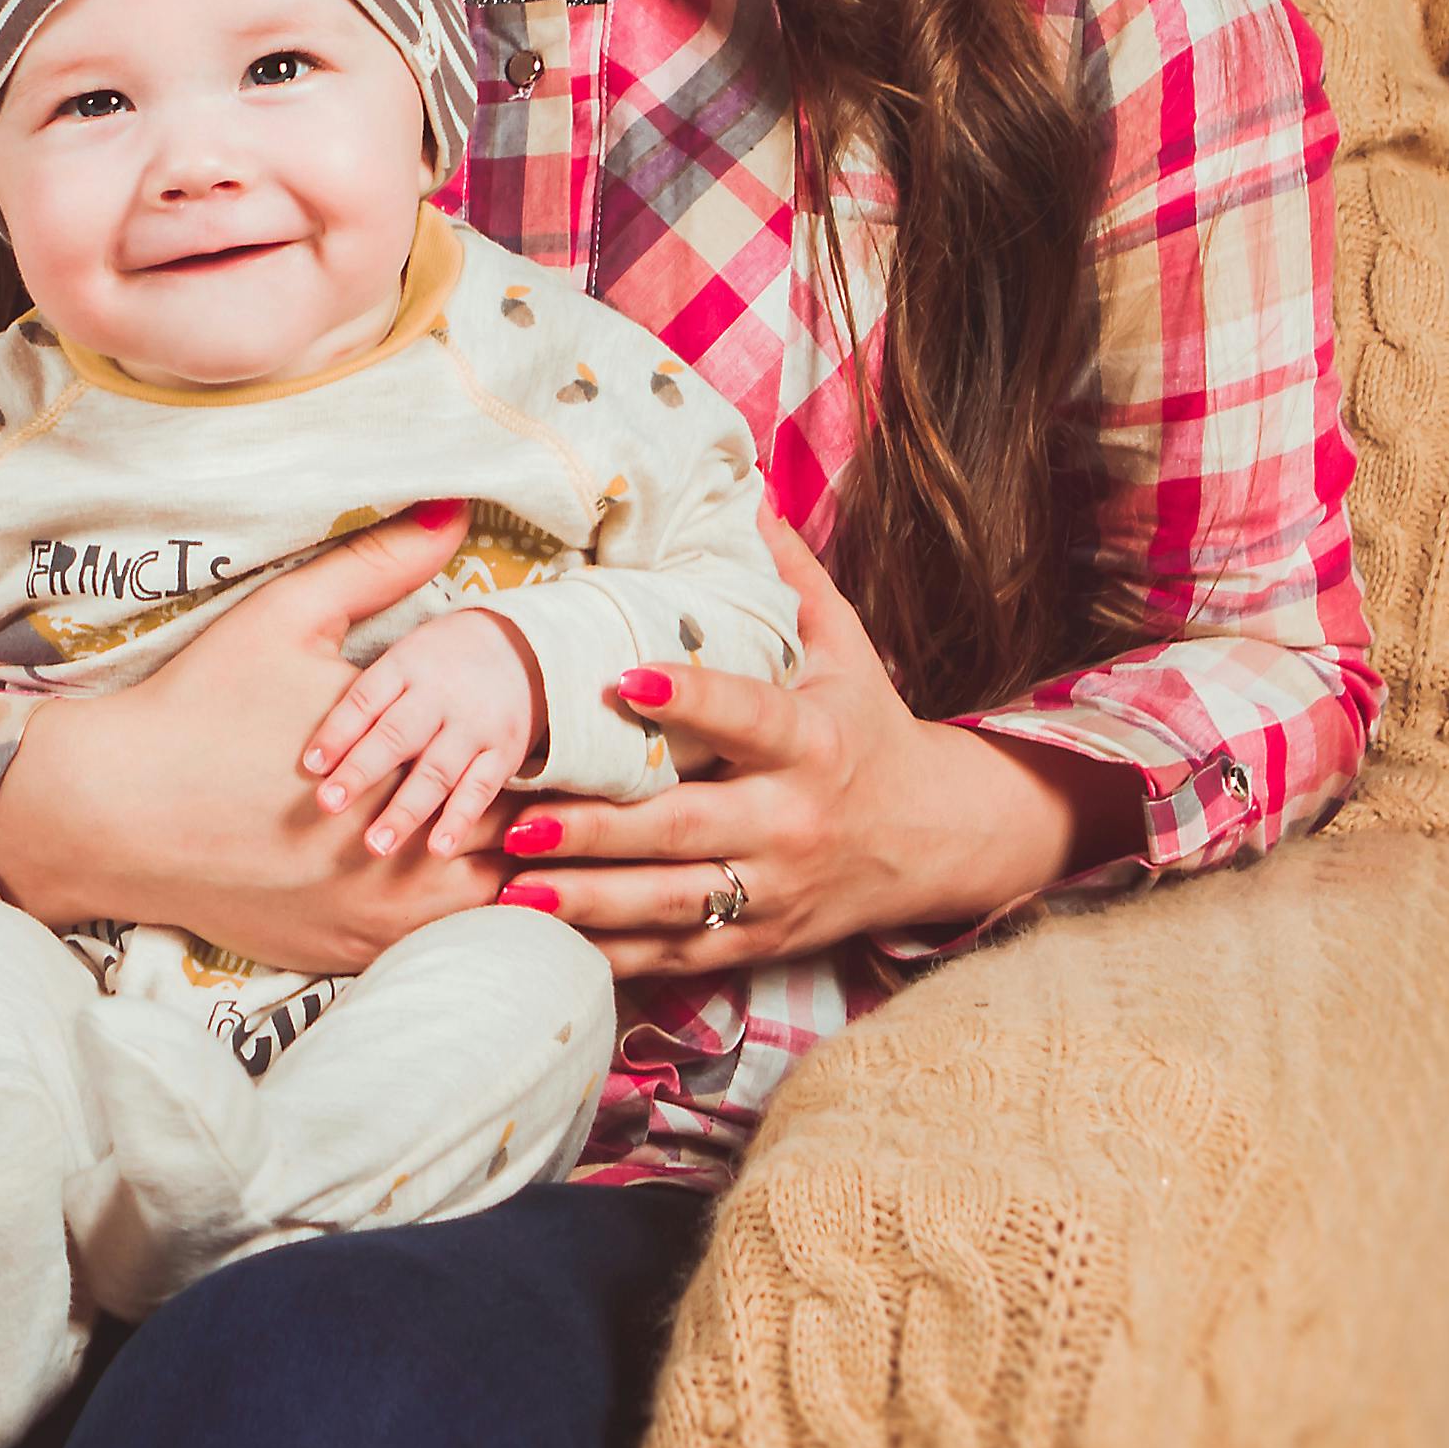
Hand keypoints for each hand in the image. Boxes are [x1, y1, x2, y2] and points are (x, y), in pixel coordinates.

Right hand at [0, 501, 507, 974]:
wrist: (114, 809)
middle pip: (511, 852)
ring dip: (495, 880)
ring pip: (476, 914)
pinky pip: (421, 952)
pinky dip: (442, 924)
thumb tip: (452, 510)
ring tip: (511, 845)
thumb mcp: (287, 616)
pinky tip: (446, 894)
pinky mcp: (333, 952)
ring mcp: (367, 916)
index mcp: (403, 767)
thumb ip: (378, 564)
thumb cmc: (201, 705)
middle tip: (553, 797)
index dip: (543, 760)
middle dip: (532, 824)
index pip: (517, 777)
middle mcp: (397, 855)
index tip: (551, 740)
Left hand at [301, 607, 542, 856]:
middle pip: (397, 736)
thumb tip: (310, 751)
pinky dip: (459, 820)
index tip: (309, 766)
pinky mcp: (504, 753)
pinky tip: (436, 849)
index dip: (337, 731)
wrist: (527, 646)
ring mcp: (474, 726)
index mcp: (407, 664)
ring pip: (436, 771)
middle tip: (328, 805)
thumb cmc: (443, 660)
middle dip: (361, 772)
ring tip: (376, 845)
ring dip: (405, 810)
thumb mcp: (404, 656)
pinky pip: (480, 790)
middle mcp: (440, 695)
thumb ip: (365, 697)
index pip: (365, 698)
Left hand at [496, 511, 1121, 980]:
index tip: (620, 680)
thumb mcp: (845, 650)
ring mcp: (776, 890)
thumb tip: (747, 493)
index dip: (688, 700)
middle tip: (520, 819)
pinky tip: (547, 937)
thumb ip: (790, 581)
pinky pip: (679, 955)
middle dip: (601, 830)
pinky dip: (614, 951)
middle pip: (687, 830)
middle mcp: (794, 821)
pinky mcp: (762, 942)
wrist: (936, 840)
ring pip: (673, 904)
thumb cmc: (870, 730)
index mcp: (814, 742)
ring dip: (590, 901)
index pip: (746, 717)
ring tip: (511, 889)